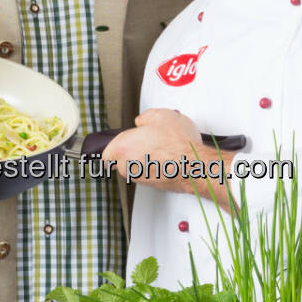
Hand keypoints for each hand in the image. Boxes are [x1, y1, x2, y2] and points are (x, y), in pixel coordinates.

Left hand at [101, 109, 230, 196]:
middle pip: (121, 161)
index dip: (115, 146)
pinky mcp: (154, 186)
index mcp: (122, 148)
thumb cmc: (178, 144)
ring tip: (161, 148)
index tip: (123, 141)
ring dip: (144, 160)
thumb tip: (143, 121)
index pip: (106, 153)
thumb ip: (145, 117)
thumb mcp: (161, 115)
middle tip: (146, 141)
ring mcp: (141, 178)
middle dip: (132, 151)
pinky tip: (169, 158)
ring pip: (136, 168)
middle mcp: (128, 167)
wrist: (194, 164)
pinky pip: (150, 175)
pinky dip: (156, 167)